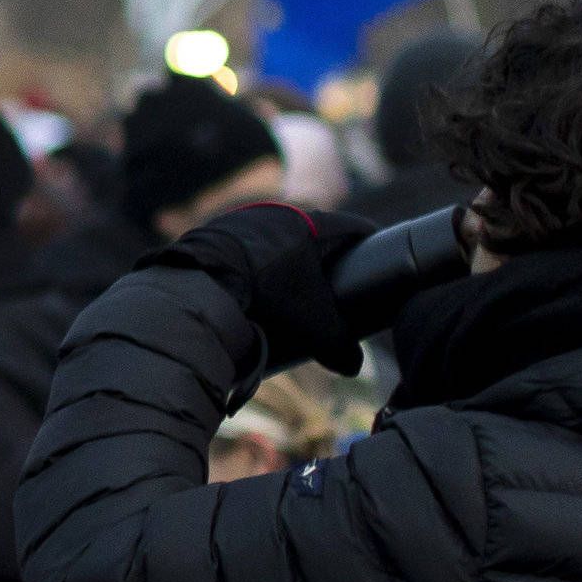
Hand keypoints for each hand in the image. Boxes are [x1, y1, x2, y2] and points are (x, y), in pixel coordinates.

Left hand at [172, 199, 366, 373]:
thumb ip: (339, 346)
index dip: (371, 242)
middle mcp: (280, 213)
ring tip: (295, 286)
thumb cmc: (268, 294)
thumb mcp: (312, 325)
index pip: (353, 227)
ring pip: (279, 239)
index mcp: (312, 223)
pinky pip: (247, 246)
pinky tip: (257, 281)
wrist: (201, 280)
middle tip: (339, 279)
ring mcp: (245, 219)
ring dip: (289, 258)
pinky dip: (257, 262)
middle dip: (329, 255)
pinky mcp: (217, 231)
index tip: (381, 255)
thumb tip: (353, 367)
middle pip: (316, 233)